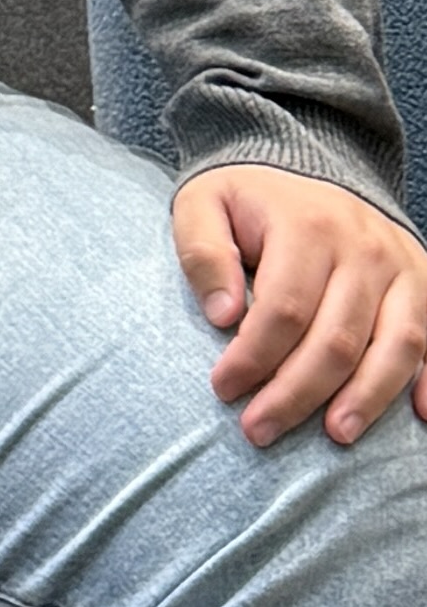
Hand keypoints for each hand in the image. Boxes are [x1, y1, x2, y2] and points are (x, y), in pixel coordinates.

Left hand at [173, 166, 426, 447]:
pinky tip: (419, 417)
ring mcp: (401, 266)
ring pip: (397, 344)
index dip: (253, 357)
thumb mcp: (202, 206)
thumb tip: (223, 316)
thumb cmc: (249, 203)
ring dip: (368, 398)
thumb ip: (202, 253)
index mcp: (308, 227)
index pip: (284, 310)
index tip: (223, 389)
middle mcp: (364, 248)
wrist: (304, 170)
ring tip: (336, 436)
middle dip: (297, 394)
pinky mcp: (423, 281)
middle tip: (259, 431)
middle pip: (338, 338)